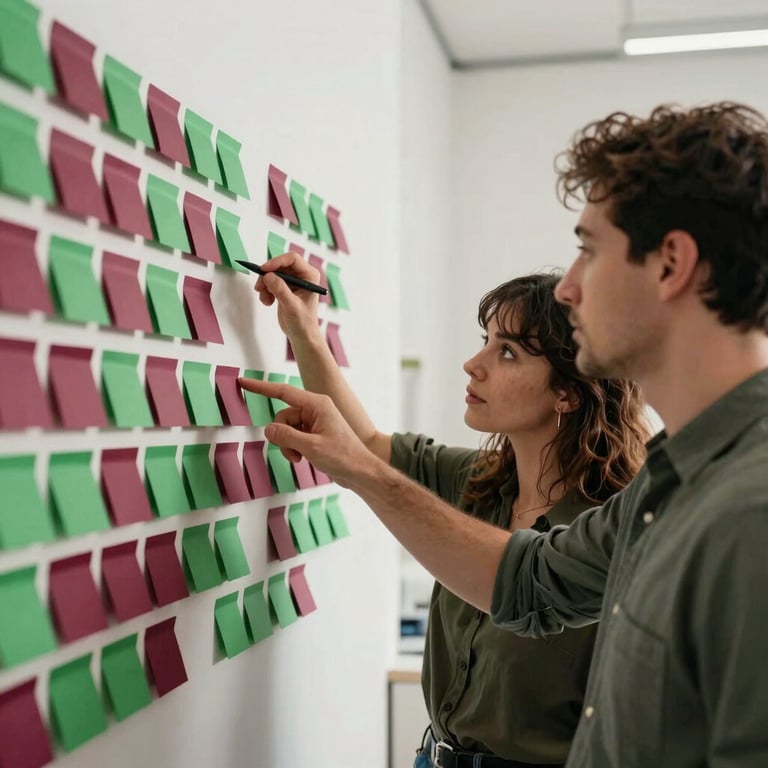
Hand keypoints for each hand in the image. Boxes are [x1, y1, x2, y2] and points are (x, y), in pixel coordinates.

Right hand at [237, 377, 376, 487]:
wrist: (360, 473)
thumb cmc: (343, 457)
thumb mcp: (311, 447)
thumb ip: (286, 436)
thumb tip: (268, 429)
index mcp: (317, 404)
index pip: (283, 392)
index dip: (261, 388)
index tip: (243, 382)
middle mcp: (316, 409)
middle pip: (283, 416)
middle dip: (282, 435)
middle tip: (294, 453)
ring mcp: (315, 422)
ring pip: (286, 429)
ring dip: (288, 445)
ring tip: (300, 457)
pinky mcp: (314, 433)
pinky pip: (293, 436)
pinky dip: (293, 448)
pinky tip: (304, 458)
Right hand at [254, 252, 321, 340]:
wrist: (301, 334)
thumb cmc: (303, 322)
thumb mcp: (291, 306)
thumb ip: (281, 290)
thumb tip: (268, 276)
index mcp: (310, 276)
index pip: (292, 259)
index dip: (277, 261)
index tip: (264, 270)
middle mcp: (302, 275)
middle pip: (279, 265)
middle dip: (268, 276)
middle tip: (260, 288)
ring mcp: (293, 281)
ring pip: (272, 273)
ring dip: (265, 285)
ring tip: (265, 299)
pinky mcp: (284, 287)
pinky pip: (270, 281)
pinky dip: (265, 290)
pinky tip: (268, 302)